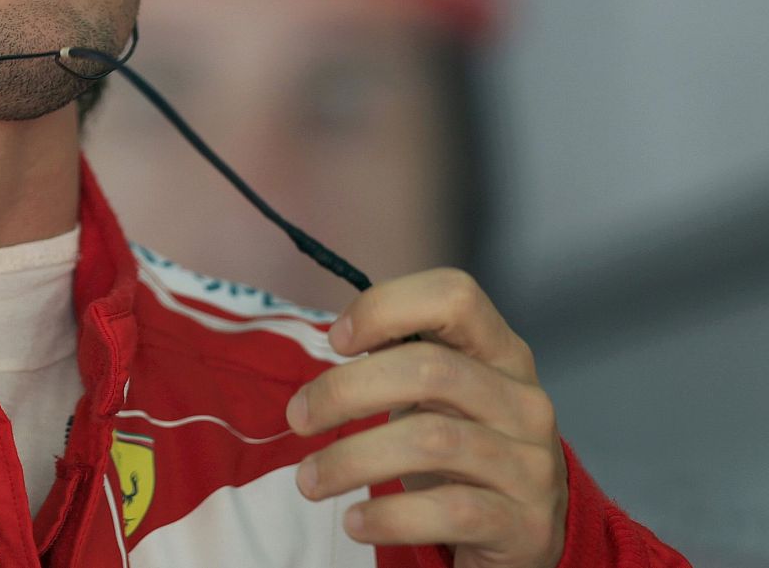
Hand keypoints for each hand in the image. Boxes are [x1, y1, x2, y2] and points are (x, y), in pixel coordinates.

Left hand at [286, 268, 567, 567]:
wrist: (528, 531)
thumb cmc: (466, 446)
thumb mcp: (444, 395)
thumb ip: (400, 358)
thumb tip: (336, 337)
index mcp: (501, 353)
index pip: (455, 296)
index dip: (386, 307)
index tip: (336, 340)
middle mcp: (523, 401)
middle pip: (430, 370)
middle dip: (347, 390)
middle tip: (298, 417)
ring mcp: (530, 464)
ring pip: (432, 442)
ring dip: (352, 460)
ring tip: (309, 480)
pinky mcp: (524, 524)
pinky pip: (449, 512)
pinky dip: (390, 517)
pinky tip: (355, 521)